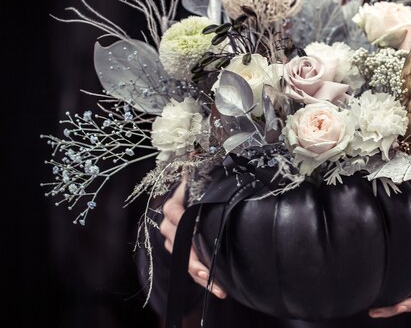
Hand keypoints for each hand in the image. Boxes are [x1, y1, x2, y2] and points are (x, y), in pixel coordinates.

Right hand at [160, 175, 226, 298]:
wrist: (195, 193)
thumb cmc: (200, 184)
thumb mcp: (200, 174)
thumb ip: (197, 164)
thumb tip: (197, 148)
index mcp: (174, 204)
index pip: (174, 214)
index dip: (184, 224)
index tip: (195, 231)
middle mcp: (169, 223)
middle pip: (176, 242)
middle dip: (191, 259)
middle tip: (207, 271)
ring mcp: (172, 239)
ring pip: (181, 258)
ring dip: (198, 273)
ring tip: (216, 286)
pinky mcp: (180, 251)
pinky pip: (187, 266)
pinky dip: (200, 277)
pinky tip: (216, 287)